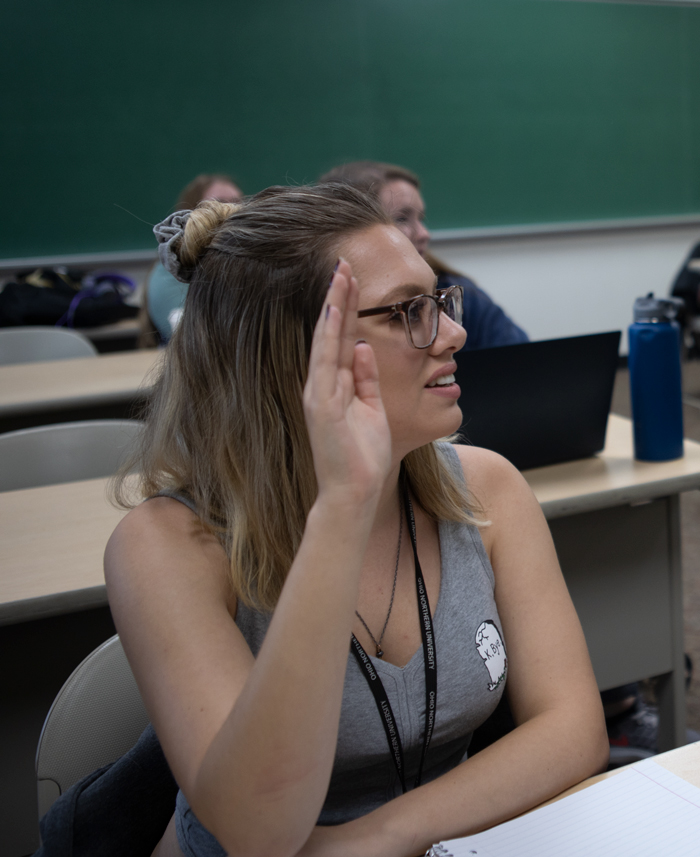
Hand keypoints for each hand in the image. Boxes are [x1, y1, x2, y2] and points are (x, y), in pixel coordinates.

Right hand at [303, 259, 391, 506]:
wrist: (353, 491)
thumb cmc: (363, 455)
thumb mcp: (371, 407)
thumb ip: (366, 378)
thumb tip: (363, 347)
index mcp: (333, 386)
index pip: (339, 338)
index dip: (345, 308)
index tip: (351, 280)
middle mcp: (321, 384)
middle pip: (330, 332)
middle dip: (338, 297)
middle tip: (344, 263)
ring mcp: (319, 393)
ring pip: (325, 340)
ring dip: (334, 306)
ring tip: (340, 275)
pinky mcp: (322, 404)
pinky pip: (326, 362)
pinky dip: (330, 335)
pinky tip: (335, 311)